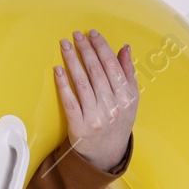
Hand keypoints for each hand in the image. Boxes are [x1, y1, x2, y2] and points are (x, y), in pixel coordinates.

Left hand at [54, 28, 136, 170]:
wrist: (106, 154)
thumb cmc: (119, 122)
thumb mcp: (130, 99)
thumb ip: (128, 73)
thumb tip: (125, 48)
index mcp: (127, 98)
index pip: (112, 66)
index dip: (101, 47)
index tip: (92, 34)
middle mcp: (113, 106)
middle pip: (96, 71)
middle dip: (85, 50)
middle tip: (76, 35)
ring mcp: (96, 116)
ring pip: (82, 83)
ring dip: (72, 61)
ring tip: (64, 45)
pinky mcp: (79, 126)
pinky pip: (69, 101)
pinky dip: (63, 84)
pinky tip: (58, 70)